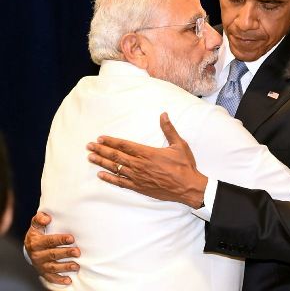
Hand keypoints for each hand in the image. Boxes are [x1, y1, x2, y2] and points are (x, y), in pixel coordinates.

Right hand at [24, 212, 80, 284]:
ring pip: (53, 267)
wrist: (30, 245)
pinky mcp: (43, 272)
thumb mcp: (36, 223)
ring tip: (76, 266)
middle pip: (53, 254)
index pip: (49, 241)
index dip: (60, 240)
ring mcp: (40, 265)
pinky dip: (59, 280)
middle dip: (66, 253)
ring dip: (65, 267)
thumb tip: (47, 218)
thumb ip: (40, 218)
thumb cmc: (38, 231)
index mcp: (35, 242)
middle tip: (77, 252)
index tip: (71, 238)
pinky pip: (51, 278)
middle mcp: (36, 255)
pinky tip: (68, 280)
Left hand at [87, 112, 207, 207]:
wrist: (187, 187)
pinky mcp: (139, 187)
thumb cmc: (184, 166)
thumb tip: (164, 114)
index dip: (111, 141)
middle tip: (89, 146)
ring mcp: (138, 177)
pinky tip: (101, 175)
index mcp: (148, 153)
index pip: (125, 145)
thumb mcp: (179, 144)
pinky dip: (110, 179)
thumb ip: (169, 129)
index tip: (100, 138)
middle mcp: (140, 165)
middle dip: (101, 150)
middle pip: (116, 156)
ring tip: (91, 157)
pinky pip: (121, 182)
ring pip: (115, 168)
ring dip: (102, 162)